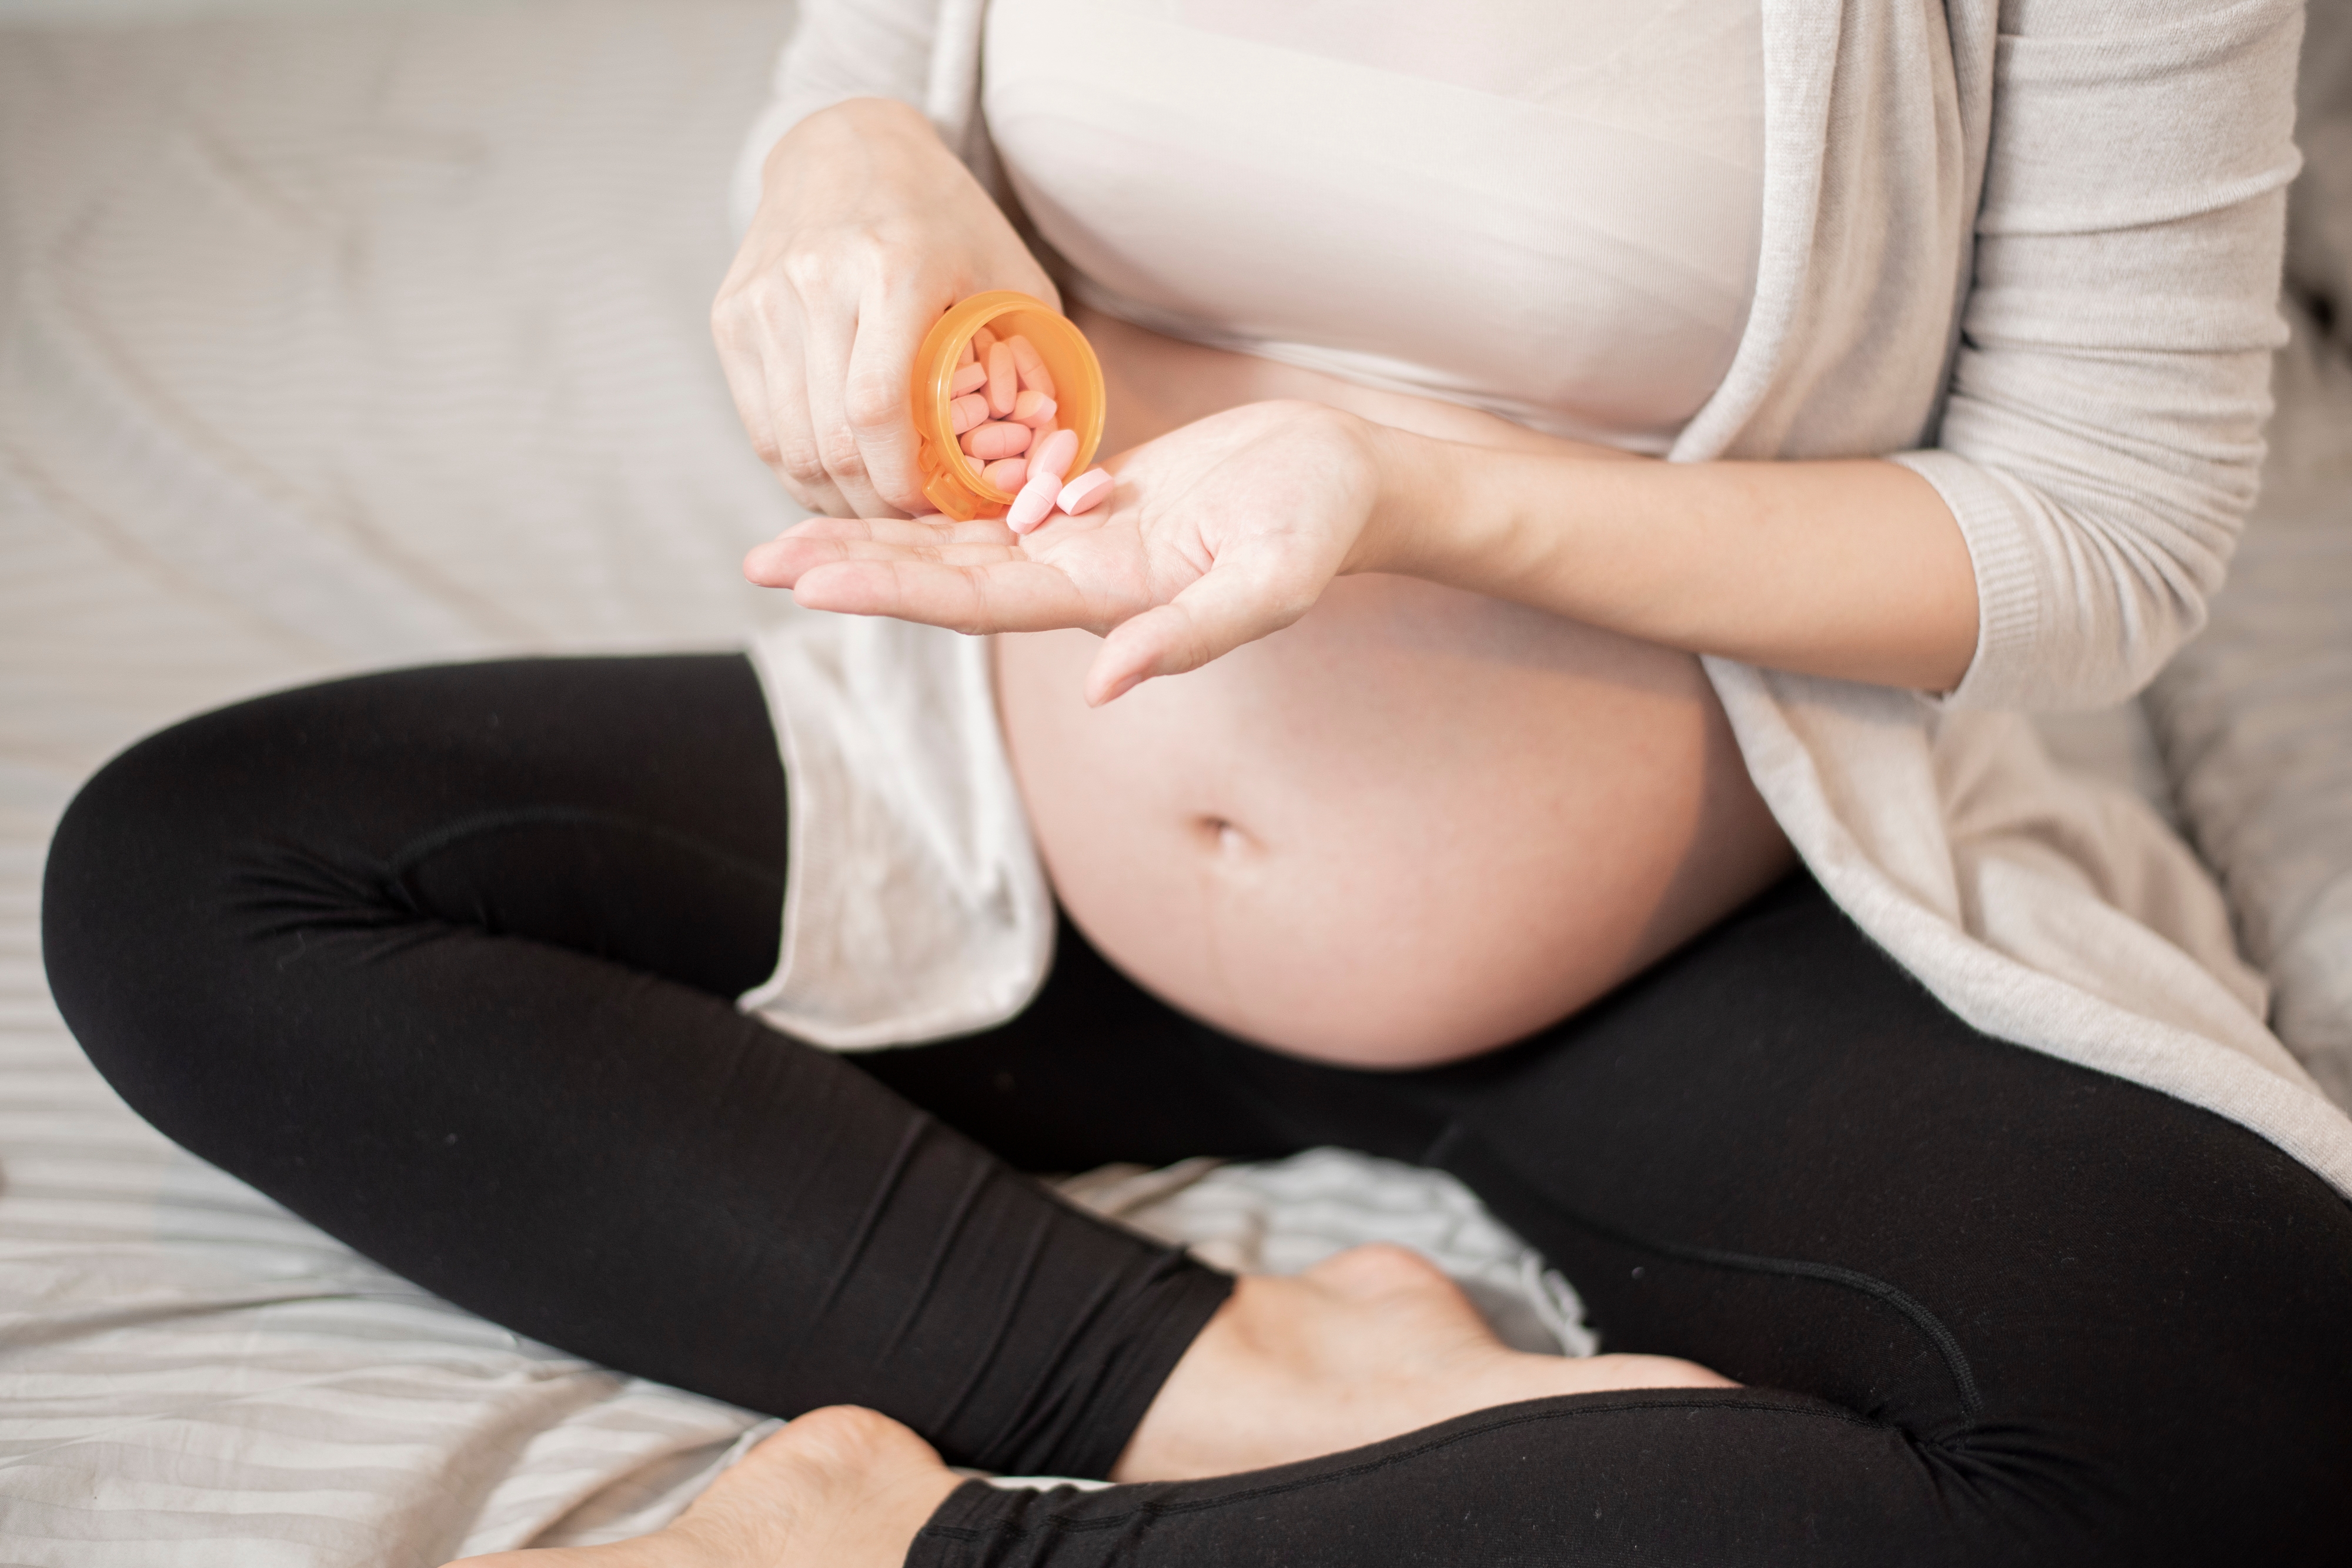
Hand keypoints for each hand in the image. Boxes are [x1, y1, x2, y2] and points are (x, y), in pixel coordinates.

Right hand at [711, 97, 1057, 517]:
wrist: (847, 147)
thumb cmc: (946, 222)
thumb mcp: (1009, 274)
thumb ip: (1032, 362)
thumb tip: (1042, 461)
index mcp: (894, 268)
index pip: (878, 408)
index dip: (903, 480)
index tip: (936, 505)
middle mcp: (816, 281)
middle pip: (830, 439)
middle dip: (873, 505)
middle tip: (911, 524)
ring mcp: (763, 299)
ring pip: (787, 443)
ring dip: (832, 498)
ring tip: (875, 510)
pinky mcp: (731, 315)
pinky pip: (759, 424)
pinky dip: (796, 469)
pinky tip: (834, 482)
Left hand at [743, 400, 1388, 703]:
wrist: (1351, 480)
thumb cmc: (1321, 527)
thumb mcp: (1270, 583)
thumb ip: (1191, 637)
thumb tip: (1103, 687)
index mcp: (1103, 599)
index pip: (974, 603)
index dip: (891, 593)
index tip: (810, 582)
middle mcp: (1076, 577)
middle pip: (942, 579)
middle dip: (854, 569)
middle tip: (755, 560)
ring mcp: (1081, 538)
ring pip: (957, 544)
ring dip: (877, 539)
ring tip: (790, 533)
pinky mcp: (1093, 497)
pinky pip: (998, 500)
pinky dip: (936, 498)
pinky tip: (881, 486)